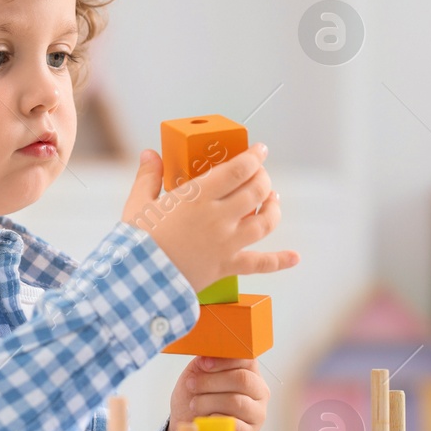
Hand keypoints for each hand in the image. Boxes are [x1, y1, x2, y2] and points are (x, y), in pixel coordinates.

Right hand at [121, 145, 299, 293]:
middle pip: (256, 191)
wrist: (138, 281)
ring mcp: (227, 243)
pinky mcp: (227, 266)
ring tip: (272, 199)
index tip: (260, 149)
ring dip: (273, 207)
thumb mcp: (138, 204)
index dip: (254, 156)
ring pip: (265, 221)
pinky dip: (280, 260)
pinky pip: (260, 264)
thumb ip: (148, 176)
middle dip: (263, 177)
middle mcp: (219, 217)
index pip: (239, 169)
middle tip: (260, 173)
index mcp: (198, 197)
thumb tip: (151, 154)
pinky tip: (294, 257)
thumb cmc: (136, 241)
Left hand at [168, 357, 267, 430]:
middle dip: (212, 381)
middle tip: (192, 385)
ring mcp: (257, 413)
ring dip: (208, 401)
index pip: (247, 359)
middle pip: (242, 379)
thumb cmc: (197, 396)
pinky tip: (206, 419)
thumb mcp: (199, 374)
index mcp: (250, 372)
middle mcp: (259, 391)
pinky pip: (233, 424)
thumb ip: (206, 361)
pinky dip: (214, 420)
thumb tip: (207, 352)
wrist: (190, 425)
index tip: (203, 364)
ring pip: (236, 401)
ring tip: (194, 404)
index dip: (224, 360)